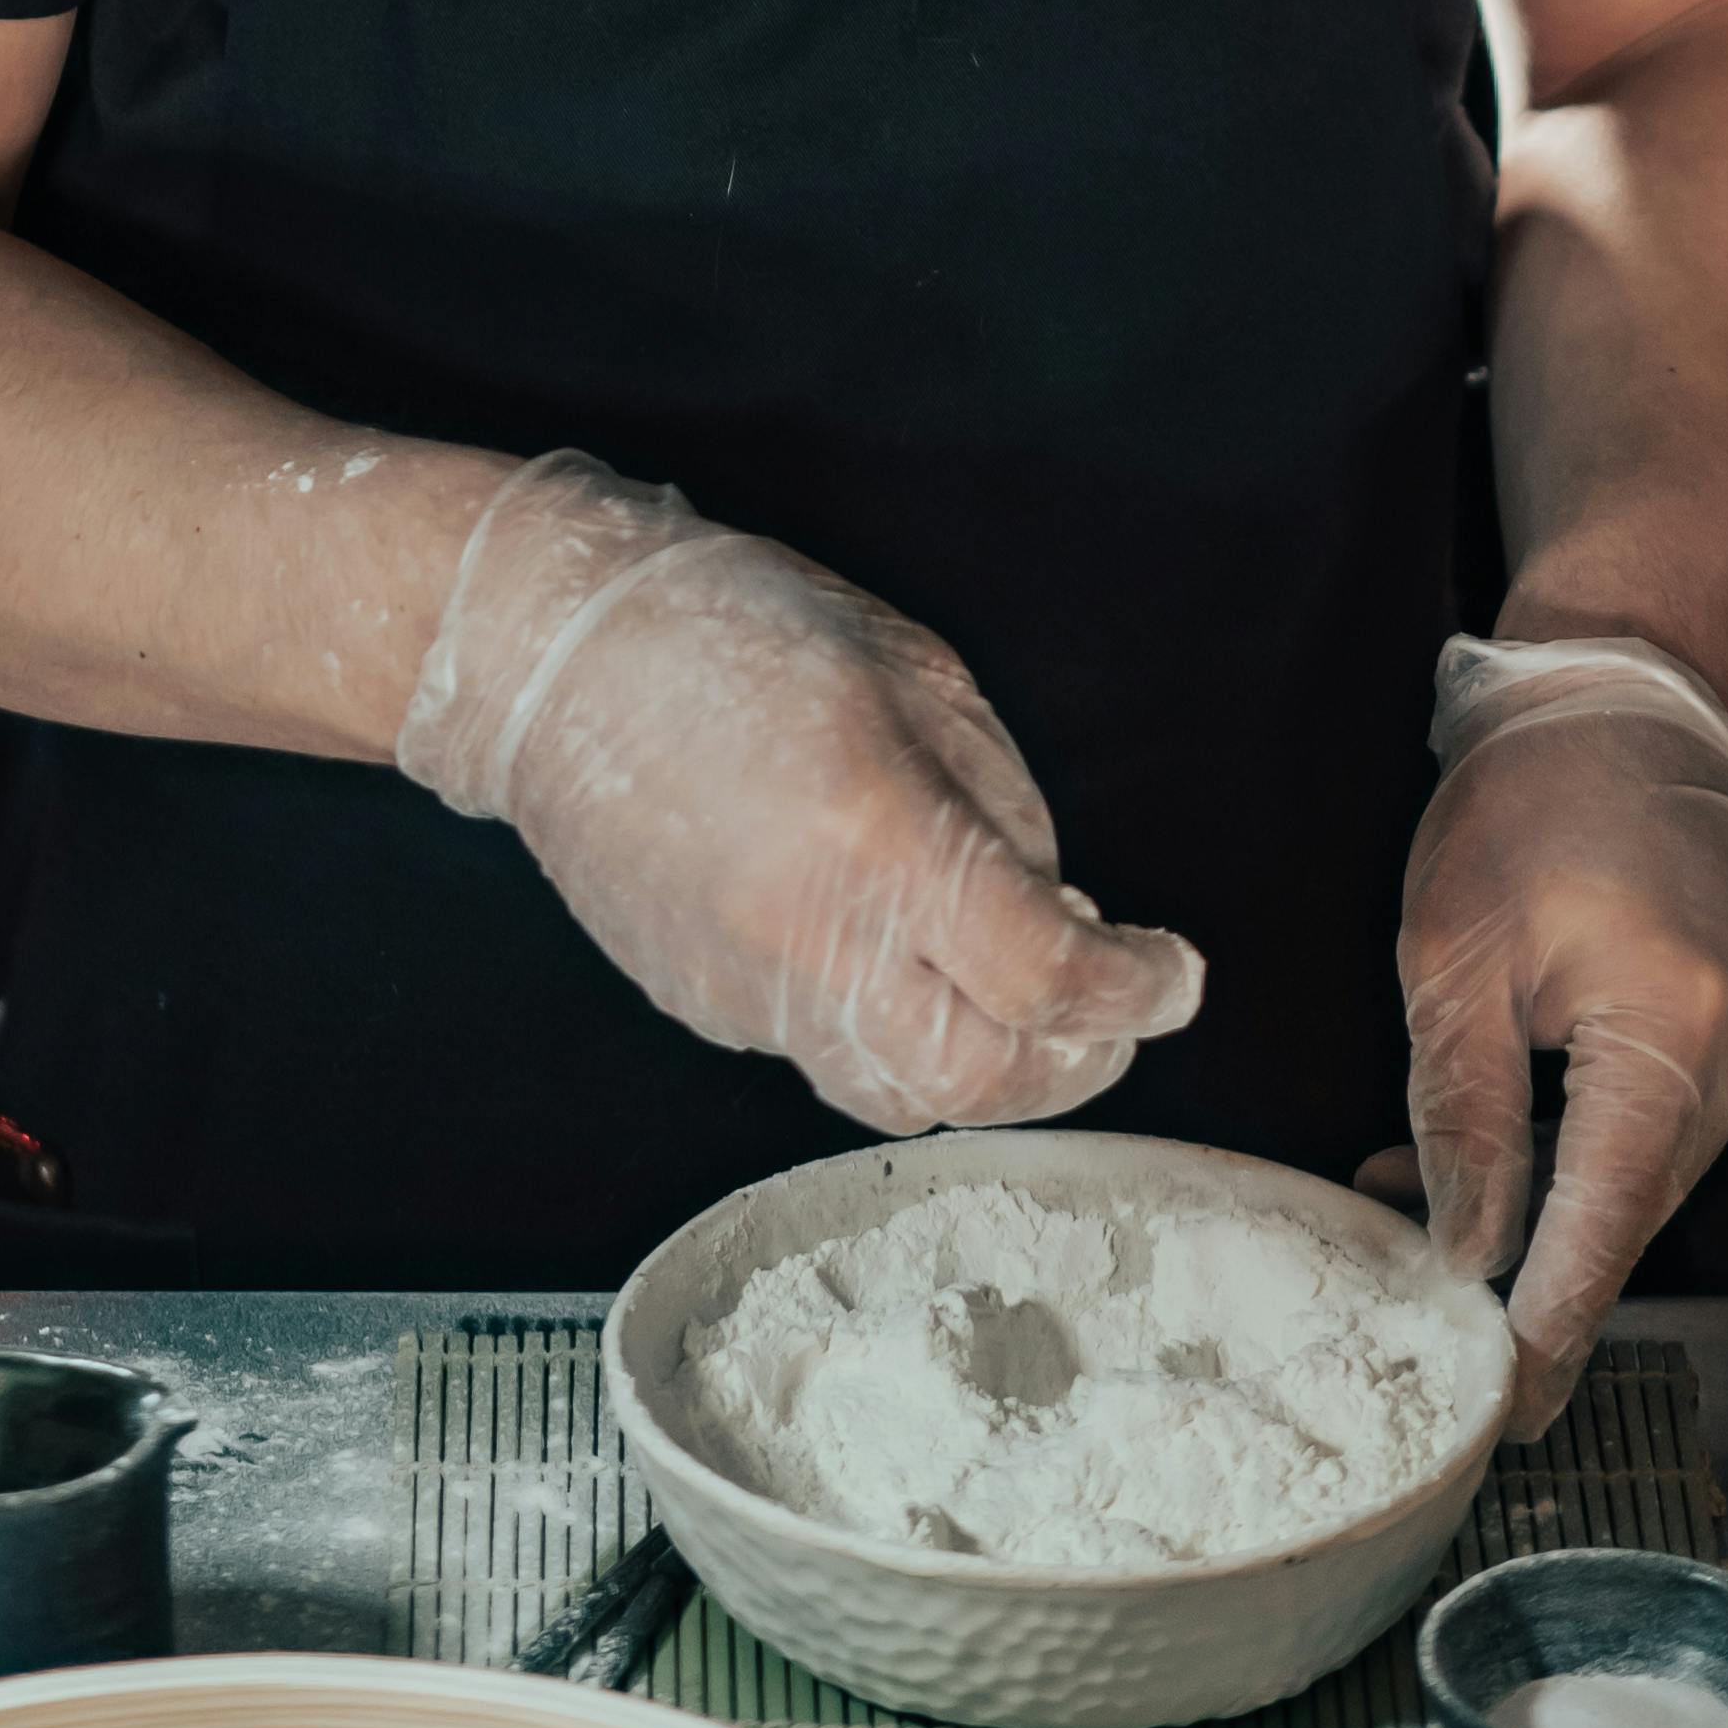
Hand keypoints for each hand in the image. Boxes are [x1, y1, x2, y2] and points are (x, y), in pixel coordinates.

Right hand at [398, 450, 1203, 1134]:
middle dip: (1071, 1062)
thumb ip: (1003, 804)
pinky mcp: (703, 1005)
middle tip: (1105, 1009)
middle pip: (979, 1080)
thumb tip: (1057, 909)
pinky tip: (899, 956)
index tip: (1172, 973)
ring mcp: (746, 987)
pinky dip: (890, 1029)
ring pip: (897, 1097)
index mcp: (880, 835)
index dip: (1136, 990)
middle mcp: (809, 937)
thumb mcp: (918, 673)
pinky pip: (822, 1054)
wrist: (555, 656)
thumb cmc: (737, 629)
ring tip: (1011, 993)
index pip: (1044, 975)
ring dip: (983, 1067)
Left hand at [1361, 637, 1727, 1435]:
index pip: (1612, 1214)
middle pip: (1636, 1200)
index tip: (1512, 1404)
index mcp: (1677, 1024)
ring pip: (1650, 1166)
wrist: (1627, 700)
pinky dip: (1594, 1140)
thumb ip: (1464, 1114)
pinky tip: (1514, 1143)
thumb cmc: (1530, 802)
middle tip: (1440, 1314)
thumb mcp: (1453, 957)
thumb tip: (1465, 1249)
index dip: (1556, 1316)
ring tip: (1429, 1196)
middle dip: (1537, 1260)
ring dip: (1556, 1195)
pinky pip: (1670, 1119)